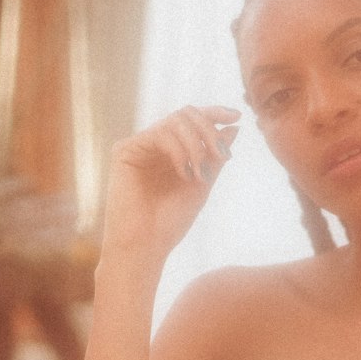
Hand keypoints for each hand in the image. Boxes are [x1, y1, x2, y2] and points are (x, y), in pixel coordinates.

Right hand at [100, 105, 241, 264]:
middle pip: (186, 114)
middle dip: (209, 131)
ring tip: (202, 175)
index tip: (236, 116)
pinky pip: (160, 134)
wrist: (145, 246)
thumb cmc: (171, 222)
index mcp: (171, 151)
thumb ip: (215, 156)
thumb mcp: (203, 184)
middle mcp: (154, 145)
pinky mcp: (124, 150)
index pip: (192, 121)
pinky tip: (185, 174)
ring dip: (197, 145)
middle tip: (222, 156)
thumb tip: (234, 127)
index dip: (214, 113)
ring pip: (174, 121)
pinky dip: (179, 151)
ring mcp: (139, 146)